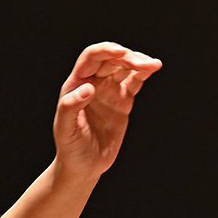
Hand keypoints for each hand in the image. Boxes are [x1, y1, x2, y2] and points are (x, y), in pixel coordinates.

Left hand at [52, 42, 160, 181]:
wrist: (84, 166)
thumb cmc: (70, 148)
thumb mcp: (64, 129)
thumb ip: (71, 106)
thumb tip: (88, 88)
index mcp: (76, 84)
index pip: (91, 58)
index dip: (106, 50)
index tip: (121, 53)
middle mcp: (93, 82)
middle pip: (111, 59)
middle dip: (127, 57)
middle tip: (141, 64)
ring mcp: (109, 91)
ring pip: (125, 67)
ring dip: (138, 62)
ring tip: (152, 65)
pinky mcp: (123, 101)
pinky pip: (134, 82)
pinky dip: (144, 73)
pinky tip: (153, 67)